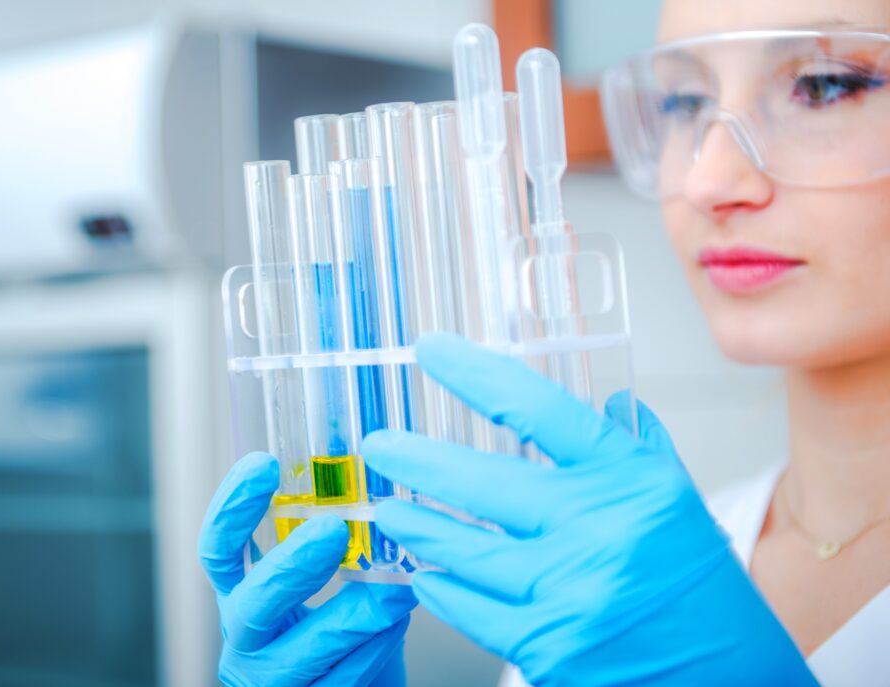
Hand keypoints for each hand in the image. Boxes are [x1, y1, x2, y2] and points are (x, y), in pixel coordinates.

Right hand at [198, 452, 415, 686]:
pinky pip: (342, 681)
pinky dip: (375, 651)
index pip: (218, 550)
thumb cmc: (336, 644)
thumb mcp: (321, 591)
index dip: (232, 508)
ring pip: (305, 649)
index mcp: (241, 597)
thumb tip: (381, 496)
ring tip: (397, 590)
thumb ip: (335, 550)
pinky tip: (396, 627)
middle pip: (252, 601)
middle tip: (333, 530)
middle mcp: (245, 640)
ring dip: (357, 614)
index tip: (262, 465)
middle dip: (292, 564)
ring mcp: (271, 683)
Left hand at [363, 333, 816, 685]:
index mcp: (629, 480)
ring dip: (418, 525)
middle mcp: (598, 529)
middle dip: (416, 460)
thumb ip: (634, 445)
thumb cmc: (700, 586)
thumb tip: (608, 398)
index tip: (430, 351)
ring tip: (391, 509)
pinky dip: (441, 589)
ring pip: (465, 550)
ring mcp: (571, 592)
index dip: (474, 373)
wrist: (732, 677)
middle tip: (380, 445)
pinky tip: (425, 574)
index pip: (537, 408)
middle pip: (481, 483)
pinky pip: (473, 610)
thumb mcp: (676, 497)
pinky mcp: (550, 646)